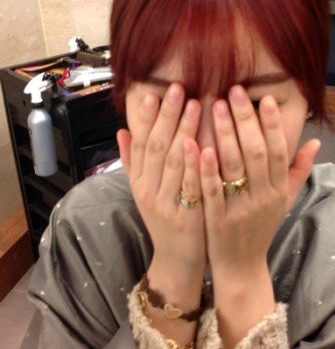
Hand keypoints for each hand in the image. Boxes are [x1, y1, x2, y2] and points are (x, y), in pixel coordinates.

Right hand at [117, 83, 206, 288]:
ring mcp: (166, 204)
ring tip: (195, 104)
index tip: (154, 93)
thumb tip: (121, 130)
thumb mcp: (144, 192)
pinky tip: (198, 143)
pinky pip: (188, 186)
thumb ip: (133, 162)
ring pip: (172, 162)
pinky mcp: (185, 217)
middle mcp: (148, 191)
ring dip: (182, 131)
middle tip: (178, 88)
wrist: (176, 260)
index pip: (140, 144)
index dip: (146, 118)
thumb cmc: (165, 220)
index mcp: (139, 183)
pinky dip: (192, 164)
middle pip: (155, 147)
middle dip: (167, 116)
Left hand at [198, 85, 319, 348]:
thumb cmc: (262, 227)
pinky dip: (206, 168)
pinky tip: (198, 144)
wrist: (242, 266)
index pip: (280, 152)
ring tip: (215, 106)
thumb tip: (316, 141)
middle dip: (246, 120)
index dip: (273, 125)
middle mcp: (263, 198)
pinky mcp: (216, 219)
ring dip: (225, 134)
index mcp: (279, 190)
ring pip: (234, 167)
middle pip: (257, 153)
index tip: (264, 99)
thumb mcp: (284, 200)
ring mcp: (240, 209)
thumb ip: (299, 171)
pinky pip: (212, 190)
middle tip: (234, 91)